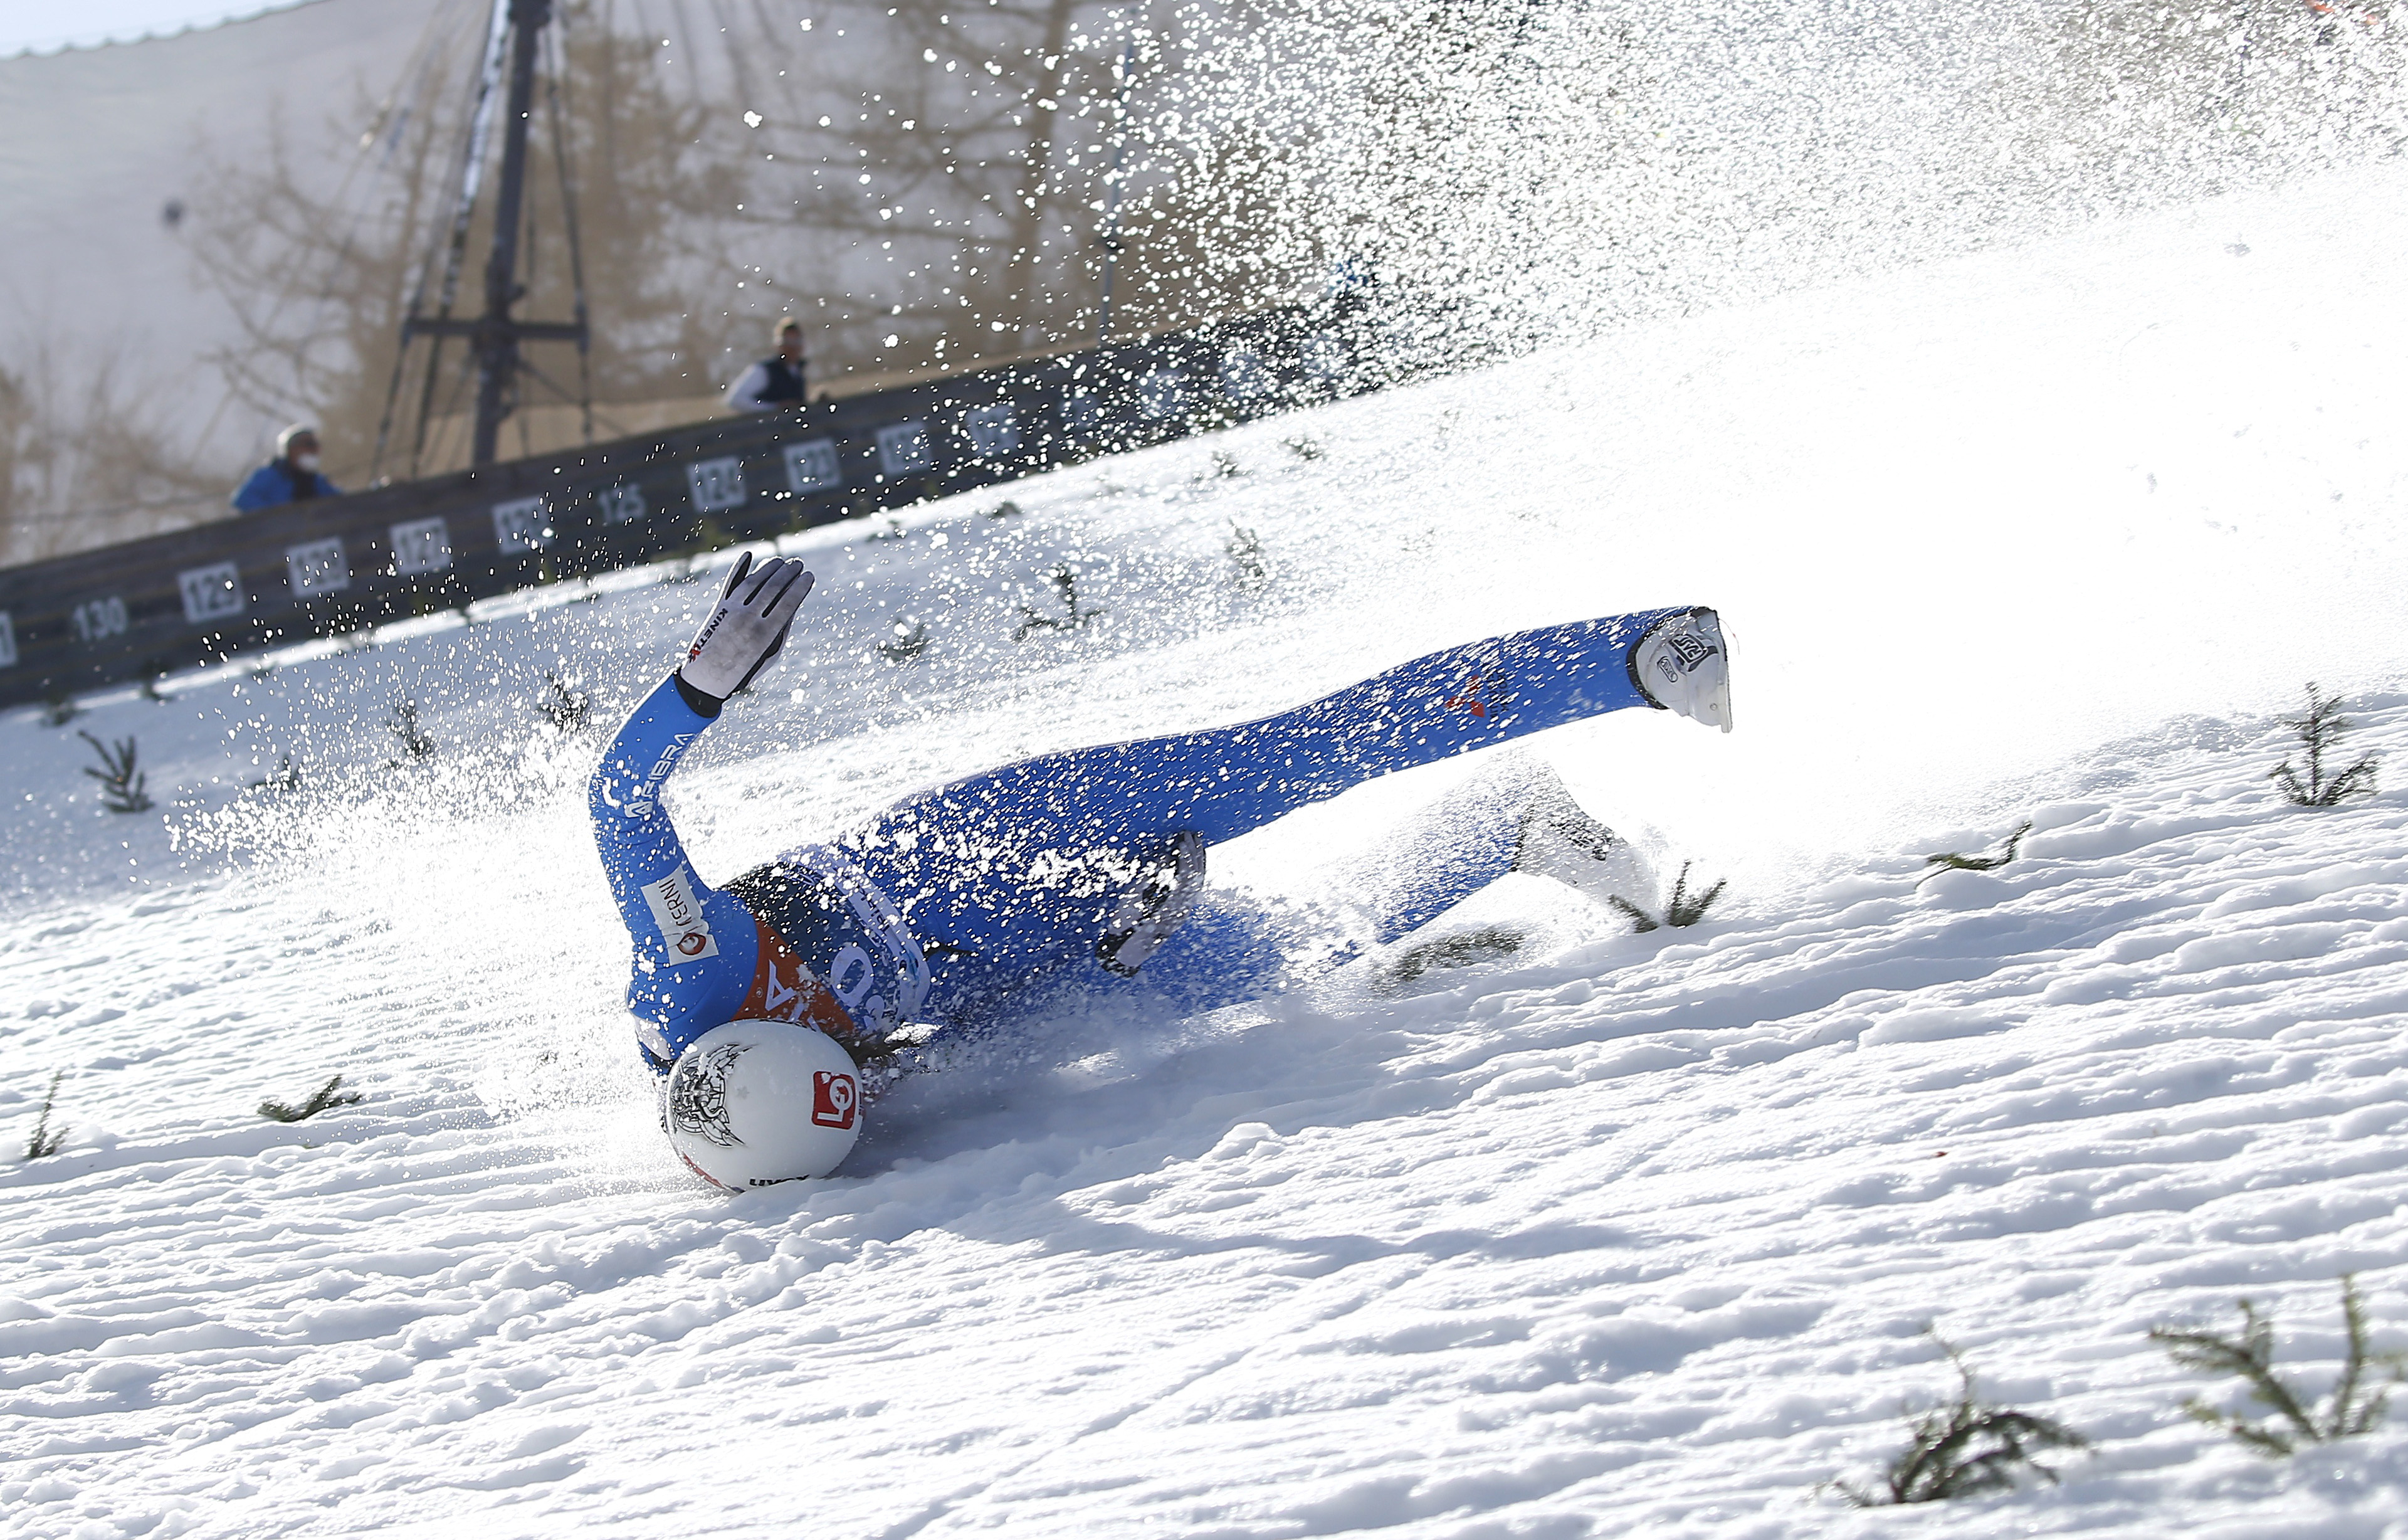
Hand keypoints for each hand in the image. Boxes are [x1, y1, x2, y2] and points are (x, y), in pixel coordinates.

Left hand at [679, 553, 813, 702]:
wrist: (706, 676)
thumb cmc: (745, 669)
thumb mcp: (770, 655)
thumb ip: (782, 630)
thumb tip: (792, 605)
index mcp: (765, 634)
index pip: (789, 602)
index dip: (801, 586)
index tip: (809, 576)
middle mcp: (748, 619)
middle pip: (773, 587)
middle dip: (788, 572)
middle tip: (798, 564)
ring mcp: (731, 611)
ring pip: (754, 581)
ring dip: (769, 567)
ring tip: (780, 561)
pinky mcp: (719, 607)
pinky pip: (731, 583)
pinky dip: (739, 567)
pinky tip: (748, 555)